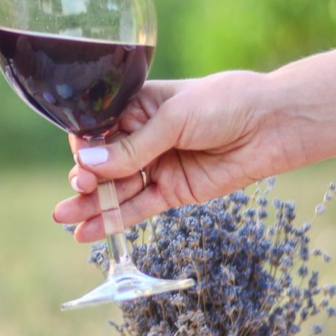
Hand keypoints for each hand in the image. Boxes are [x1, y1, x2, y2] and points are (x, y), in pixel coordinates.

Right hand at [50, 70, 297, 240]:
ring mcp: (157, 166)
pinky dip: (113, 221)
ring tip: (63, 217)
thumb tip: (88, 162)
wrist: (271, 125)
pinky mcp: (173, 192)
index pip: (98, 129)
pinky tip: (87, 231)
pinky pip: (137, 208)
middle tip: (79, 187)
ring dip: (91, 204)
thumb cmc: (224, 104)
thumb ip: (133, 147)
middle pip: (104, 163)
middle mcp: (143, 137)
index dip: (85, 146)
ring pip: (117, 189)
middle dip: (86, 177)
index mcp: (138, 107)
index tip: (79, 158)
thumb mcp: (174, 118)